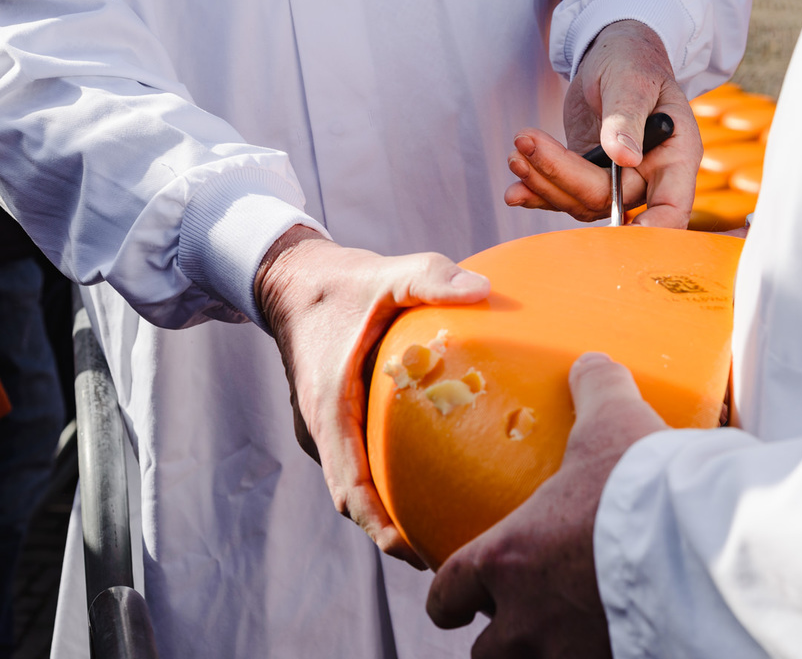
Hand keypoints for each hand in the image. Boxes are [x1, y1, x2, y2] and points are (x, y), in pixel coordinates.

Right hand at [254, 225, 490, 567]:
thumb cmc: (343, 280)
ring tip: (449, 531)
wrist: (294, 278)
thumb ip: (432, 279)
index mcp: (329, 408)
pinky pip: (362, 463)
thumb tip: (483, 289)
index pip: (351, 487)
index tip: (416, 552)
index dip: (381, 526)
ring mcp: (327, 429)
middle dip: (396, 533)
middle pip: (357, 501)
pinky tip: (435, 481)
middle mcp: (322, 429)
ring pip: (359, 485)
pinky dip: (390, 482)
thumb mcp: (390, 273)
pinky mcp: (337, 421)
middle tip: (451, 554)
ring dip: (393, 512)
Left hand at [427, 353, 667, 656]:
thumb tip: (589, 365)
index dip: (447, 597)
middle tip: (519, 617)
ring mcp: (568, 653)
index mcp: (505, 559)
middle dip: (499, 637)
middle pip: (487, 652)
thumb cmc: (640, 485)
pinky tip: (622, 636)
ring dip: (545, 652)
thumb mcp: (613, 422)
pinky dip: (602, 652)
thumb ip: (595, 389)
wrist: (701, 546)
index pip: (448, 592)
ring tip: (570, 634)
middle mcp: (526, 617)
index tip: (453, 600)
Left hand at [504, 20, 702, 228]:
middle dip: (562, 176)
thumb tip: (623, 157)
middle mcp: (650, 176)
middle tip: (525, 143)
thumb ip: (627, 117)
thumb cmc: (634, 60)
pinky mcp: (590, 176)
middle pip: (608, 200)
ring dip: (544, 181)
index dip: (653, 228)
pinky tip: (516, 189)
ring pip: (581, 201)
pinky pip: (565, 195)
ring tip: (516, 151)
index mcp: (676, 155)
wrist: (616, 54)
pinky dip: (539, 192)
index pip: (672, 206)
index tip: (624, 229)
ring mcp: (619, 180)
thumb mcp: (632, 80)